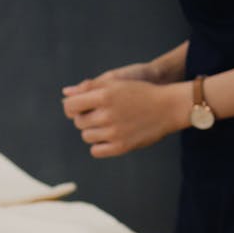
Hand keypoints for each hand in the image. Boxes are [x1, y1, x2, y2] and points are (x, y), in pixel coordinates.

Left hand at [62, 69, 188, 157]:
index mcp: (103, 95)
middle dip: (84, 118)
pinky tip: (108, 136)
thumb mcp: (115, 82)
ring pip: (86, 136)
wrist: (167, 107)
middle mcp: (106, 115)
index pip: (70, 106)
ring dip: (92, 131)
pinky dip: (98, 145)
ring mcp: (113, 132)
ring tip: (106, 124)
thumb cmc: (140, 91)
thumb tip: (65, 94)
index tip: (78, 107)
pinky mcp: (120, 147)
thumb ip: (89, 87)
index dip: (71, 107)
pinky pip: (96, 151)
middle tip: (98, 114)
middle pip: (78, 122)